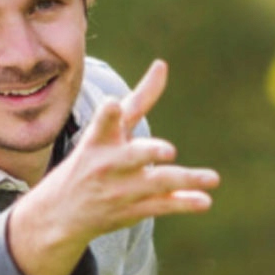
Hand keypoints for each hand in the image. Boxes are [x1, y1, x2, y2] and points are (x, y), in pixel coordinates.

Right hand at [9, 59, 218, 274]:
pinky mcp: (132, 210)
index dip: (108, 114)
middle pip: (133, 155)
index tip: (112, 105)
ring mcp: (122, 189)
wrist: (61, 210)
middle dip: (149, 152)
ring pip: (157, 182)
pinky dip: (184, 204)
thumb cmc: (95, 157)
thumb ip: (140, 99)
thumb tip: (162, 64)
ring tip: (213, 178)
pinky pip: (162, 205)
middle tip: (169, 151)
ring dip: (185, 180)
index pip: (103, 122)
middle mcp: (110, 163)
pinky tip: (205, 201)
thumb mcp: (111, 129)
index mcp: (101, 138)